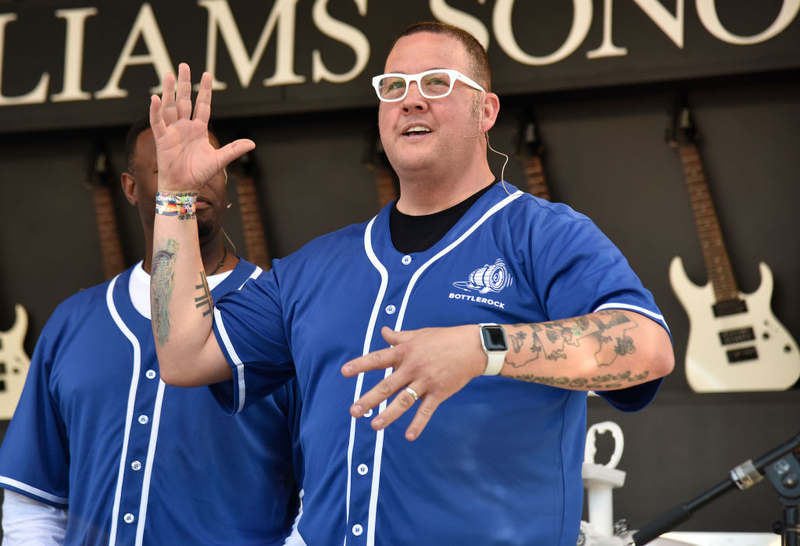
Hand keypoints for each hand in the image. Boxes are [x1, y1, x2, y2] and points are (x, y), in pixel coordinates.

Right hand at [149, 63, 253, 190]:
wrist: (184, 187)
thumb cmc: (199, 174)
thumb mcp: (220, 160)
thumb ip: (234, 149)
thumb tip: (252, 143)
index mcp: (199, 129)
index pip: (203, 105)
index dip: (205, 91)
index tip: (207, 75)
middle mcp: (185, 126)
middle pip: (184, 100)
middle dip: (185, 83)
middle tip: (184, 65)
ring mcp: (173, 131)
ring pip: (170, 106)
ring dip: (168, 90)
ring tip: (169, 74)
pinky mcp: (162, 138)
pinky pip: (158, 122)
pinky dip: (156, 110)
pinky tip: (156, 97)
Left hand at [341, 325, 485, 440]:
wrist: (472, 347)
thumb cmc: (443, 338)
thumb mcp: (418, 334)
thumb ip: (398, 337)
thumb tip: (383, 331)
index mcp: (405, 352)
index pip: (378, 359)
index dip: (361, 365)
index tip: (344, 372)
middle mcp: (412, 367)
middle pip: (387, 385)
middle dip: (369, 399)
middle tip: (354, 411)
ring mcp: (426, 381)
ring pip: (403, 401)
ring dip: (388, 415)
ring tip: (374, 426)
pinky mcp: (439, 393)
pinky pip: (426, 411)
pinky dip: (418, 424)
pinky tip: (409, 436)